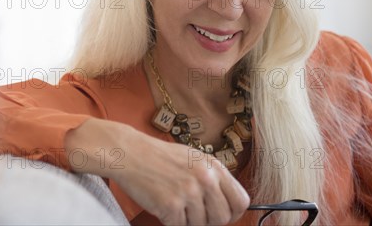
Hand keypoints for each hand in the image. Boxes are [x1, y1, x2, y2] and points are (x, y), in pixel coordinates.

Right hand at [65, 119, 249, 225]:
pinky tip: (163, 206)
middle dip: (209, 221)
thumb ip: (212, 177)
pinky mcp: (171, 204)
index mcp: (213, 166)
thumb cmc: (159, 156)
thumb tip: (227, 203)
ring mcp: (188, 192)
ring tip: (175, 205)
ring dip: (187, 221)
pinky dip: (171, 221)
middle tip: (193, 213)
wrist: (130, 153)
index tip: (220, 214)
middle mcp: (205, 178)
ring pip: (201, 225)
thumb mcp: (193, 158)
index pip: (241, 201)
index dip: (232, 212)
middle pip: (223, 218)